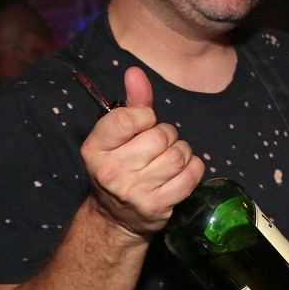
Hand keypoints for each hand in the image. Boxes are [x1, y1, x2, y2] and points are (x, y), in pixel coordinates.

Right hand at [81, 66, 204, 239]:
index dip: (145, 116)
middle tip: (160, 145)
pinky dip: (193, 168)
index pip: (128, 118)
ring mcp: (133, 191)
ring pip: (178, 155)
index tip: (144, 124)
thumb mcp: (117, 135)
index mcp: (95, 149)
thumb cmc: (120, 166)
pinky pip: (190, 175)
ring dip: (182, 151)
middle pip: (160, 136)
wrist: (116, 217)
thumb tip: (136, 72)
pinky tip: (183, 170)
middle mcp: (111, 171)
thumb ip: (131, 102)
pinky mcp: (156, 206)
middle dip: (167, 135)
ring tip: (171, 157)